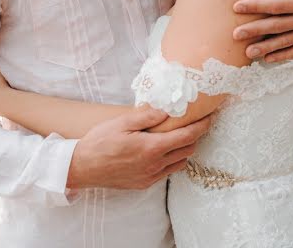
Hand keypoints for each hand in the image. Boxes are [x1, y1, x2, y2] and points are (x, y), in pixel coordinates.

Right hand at [66, 107, 210, 189]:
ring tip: (178, 136)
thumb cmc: (100, 142)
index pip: (187, 136)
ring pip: (179, 163)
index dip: (202, 126)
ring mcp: (150, 176)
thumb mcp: (122, 122)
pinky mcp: (144, 183)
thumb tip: (168, 110)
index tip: (210, 116)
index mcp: (152, 147)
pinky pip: (166, 172)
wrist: (82, 168)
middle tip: (194, 123)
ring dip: (184, 149)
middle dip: (195, 136)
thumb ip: (147, 116)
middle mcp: (155, 165)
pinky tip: (162, 150)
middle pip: (188, 150)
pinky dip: (171, 160)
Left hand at [232, 0, 292, 62]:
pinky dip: (282, 56)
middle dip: (255, 30)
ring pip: (285, 42)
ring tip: (247, 52)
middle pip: (277, 25)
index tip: (236, 6)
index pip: (276, 5)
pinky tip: (267, 59)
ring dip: (265, 48)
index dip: (256, 6)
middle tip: (235, 34)